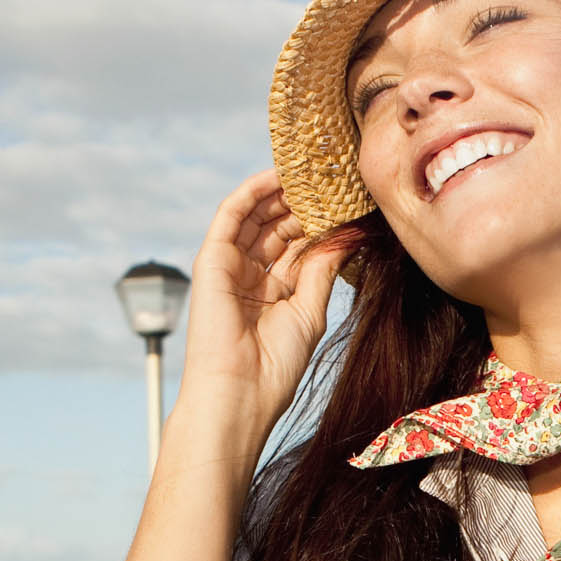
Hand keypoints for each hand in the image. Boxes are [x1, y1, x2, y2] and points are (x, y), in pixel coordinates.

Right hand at [178, 169, 353, 436]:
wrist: (239, 393)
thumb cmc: (275, 365)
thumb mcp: (310, 310)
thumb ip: (322, 269)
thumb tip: (346, 234)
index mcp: (276, 292)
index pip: (298, 245)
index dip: (321, 220)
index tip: (348, 198)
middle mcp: (252, 277)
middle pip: (278, 226)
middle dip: (303, 200)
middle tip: (331, 174)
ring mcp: (230, 267)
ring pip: (256, 216)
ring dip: (280, 190)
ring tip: (309, 166)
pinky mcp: (212, 260)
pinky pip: (231, 215)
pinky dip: (252, 192)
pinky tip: (277, 175)